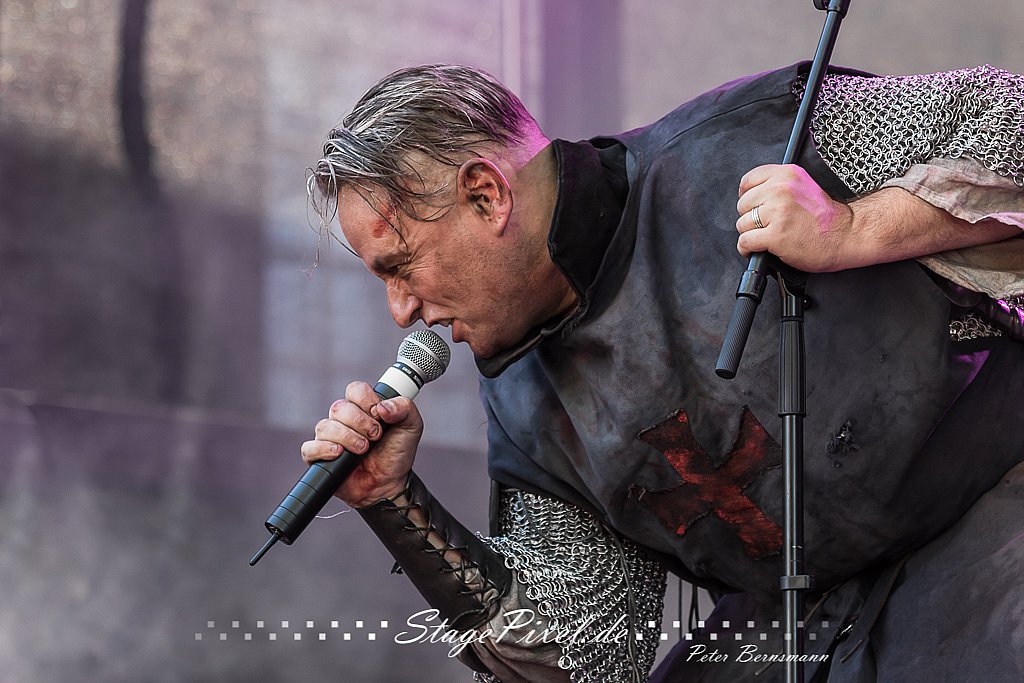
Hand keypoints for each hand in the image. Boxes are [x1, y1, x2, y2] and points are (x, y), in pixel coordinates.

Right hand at [300, 381, 422, 507]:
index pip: (355, 389)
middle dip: (361, 423)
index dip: (367, 400)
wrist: (389, 484)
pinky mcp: (319, 457)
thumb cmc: (397, 453)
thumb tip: (383, 406)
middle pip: (339, 407)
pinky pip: (310, 447)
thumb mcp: (411, 427)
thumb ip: (404, 408)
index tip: (380, 415)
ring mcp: (329, 438)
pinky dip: (324, 449)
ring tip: (363, 450)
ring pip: (325, 426)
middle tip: (375, 436)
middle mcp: (343, 419)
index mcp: (362, 408)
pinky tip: (339, 453)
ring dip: (348, 438)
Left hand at [736, 164, 853, 271]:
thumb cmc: (826, 216)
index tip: (752, 206)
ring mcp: (778, 212)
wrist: (847, 234)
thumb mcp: (803, 186)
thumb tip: (750, 195)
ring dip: (751, 234)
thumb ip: (778, 186)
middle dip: (750, 217)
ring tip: (767, 237)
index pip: (748, 181)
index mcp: (788, 175)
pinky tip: (759, 249)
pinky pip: (746, 242)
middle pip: (743, 204)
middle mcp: (781, 190)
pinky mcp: (776, 235)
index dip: (746, 196)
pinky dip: (748, 249)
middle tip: (766, 225)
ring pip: (742, 224)